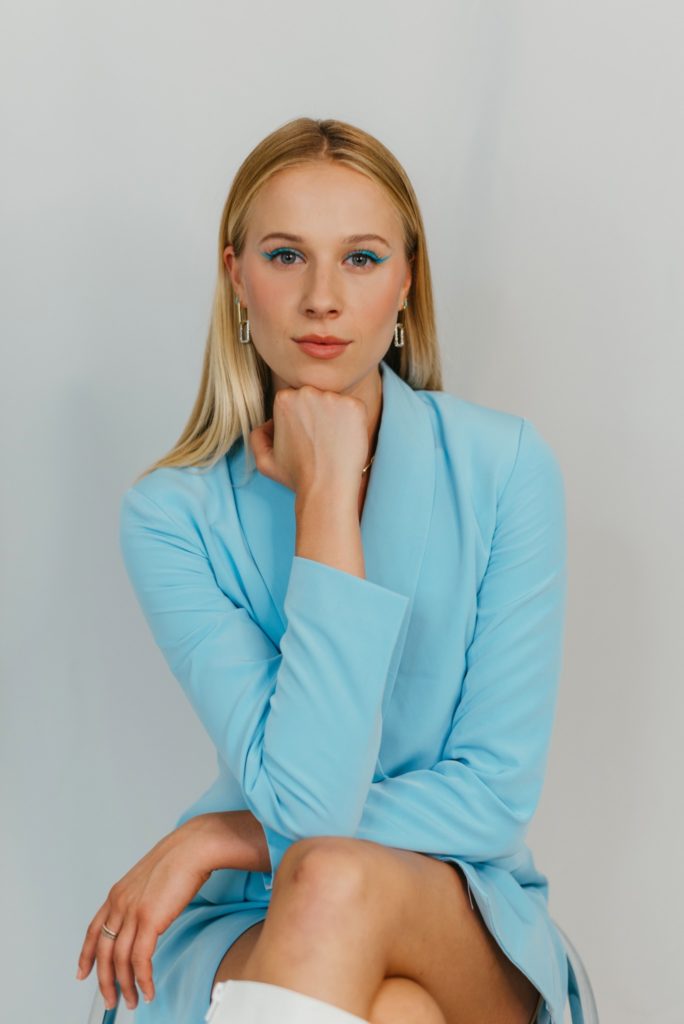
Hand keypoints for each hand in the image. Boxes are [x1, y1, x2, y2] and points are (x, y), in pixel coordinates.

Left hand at [75, 818, 214, 1010]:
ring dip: (125, 985)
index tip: (83, 972)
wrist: (193, 847)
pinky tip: (148, 989)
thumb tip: (147, 917)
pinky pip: (141, 960)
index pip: (94, 930)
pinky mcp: (149, 920)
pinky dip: (143, 979)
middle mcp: (120, 903)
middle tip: (110, 999)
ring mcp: (132, 912)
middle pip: (104, 951)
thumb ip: (142, 899)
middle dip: (104, 980)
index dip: (86, 955)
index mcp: (118, 893)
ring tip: (133, 999)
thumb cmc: (180, 858)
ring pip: (120, 960)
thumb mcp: (150, 879)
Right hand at [249, 384, 369, 496]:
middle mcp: (307, 393)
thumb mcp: (264, 460)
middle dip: (318, 414)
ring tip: (334, 443)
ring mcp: (333, 398)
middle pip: (315, 396)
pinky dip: (354, 422)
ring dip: (336, 417)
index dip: (301, 418)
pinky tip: (347, 441)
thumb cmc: (297, 477)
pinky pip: (355, 408)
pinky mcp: (354, 406)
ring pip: (335, 402)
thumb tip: (267, 424)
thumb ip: (258, 437)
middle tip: (321, 441)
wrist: (327, 488)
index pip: (295, 399)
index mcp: (284, 399)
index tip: (306, 437)